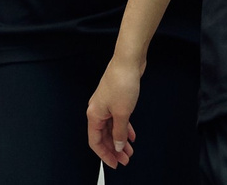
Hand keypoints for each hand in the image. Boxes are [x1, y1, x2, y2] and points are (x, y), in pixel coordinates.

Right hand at [86, 54, 143, 169]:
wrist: (128, 61)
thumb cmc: (122, 83)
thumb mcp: (122, 113)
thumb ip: (119, 132)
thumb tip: (117, 146)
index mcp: (94, 114)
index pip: (95, 141)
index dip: (104, 155)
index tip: (114, 164)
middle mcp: (97, 110)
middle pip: (104, 136)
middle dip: (114, 150)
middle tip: (125, 160)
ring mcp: (106, 104)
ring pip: (112, 128)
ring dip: (120, 140)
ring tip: (130, 151)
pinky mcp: (115, 99)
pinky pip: (118, 119)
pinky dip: (124, 128)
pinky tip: (132, 136)